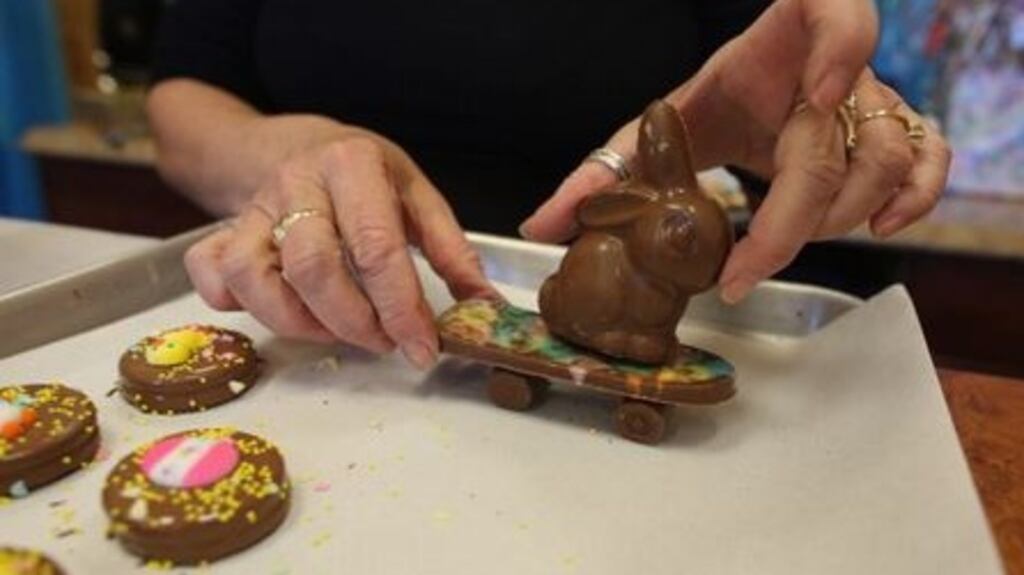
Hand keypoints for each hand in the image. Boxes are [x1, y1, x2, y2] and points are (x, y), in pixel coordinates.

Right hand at [184, 131, 494, 367]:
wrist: (300, 144)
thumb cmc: (366, 175)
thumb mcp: (417, 195)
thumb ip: (451, 250)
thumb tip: (484, 306)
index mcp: (352, 166)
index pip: (376, 249)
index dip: (401, 308)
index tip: (423, 347)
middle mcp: (296, 184)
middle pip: (313, 268)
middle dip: (353, 322)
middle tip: (383, 340)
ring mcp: (251, 209)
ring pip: (254, 276)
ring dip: (298, 323)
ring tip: (338, 330)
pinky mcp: (220, 232)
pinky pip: (210, 275)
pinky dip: (235, 304)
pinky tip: (280, 311)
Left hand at [521, 0, 948, 301]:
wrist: (762, 80)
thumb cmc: (716, 99)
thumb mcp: (661, 125)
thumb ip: (604, 172)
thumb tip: (540, 227)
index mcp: (777, 51)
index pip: (836, 19)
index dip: (839, 50)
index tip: (810, 102)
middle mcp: (835, 78)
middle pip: (838, 145)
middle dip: (790, 220)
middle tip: (740, 272)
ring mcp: (872, 105)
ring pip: (887, 160)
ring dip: (838, 218)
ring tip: (779, 247)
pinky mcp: (894, 133)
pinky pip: (931, 159)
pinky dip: (917, 196)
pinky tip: (879, 228)